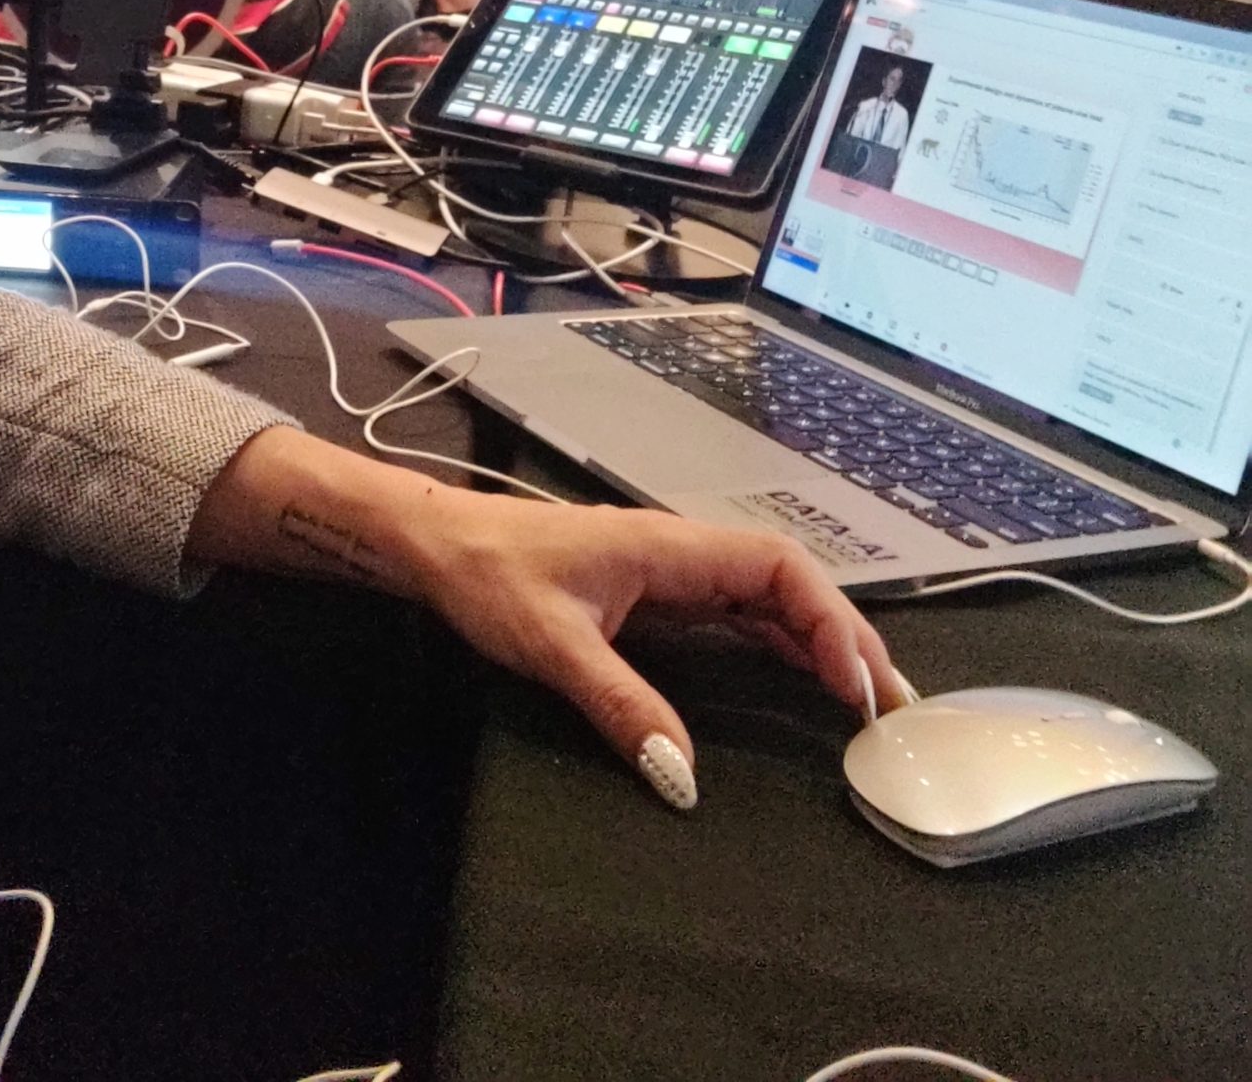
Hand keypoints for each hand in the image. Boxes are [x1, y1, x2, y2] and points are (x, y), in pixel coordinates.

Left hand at [407, 491, 909, 808]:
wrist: (434, 544)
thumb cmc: (487, 575)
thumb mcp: (550, 645)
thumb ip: (619, 705)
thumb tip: (684, 779)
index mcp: (668, 546)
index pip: (776, 568)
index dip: (829, 620)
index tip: (858, 683)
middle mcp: (679, 553)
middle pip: (785, 583)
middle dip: (841, 635)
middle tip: (889, 706)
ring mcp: (666, 573)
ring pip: (762, 598)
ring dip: (814, 641)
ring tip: (862, 701)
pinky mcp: (650, 595)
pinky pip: (731, 615)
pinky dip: (774, 644)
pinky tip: (794, 679)